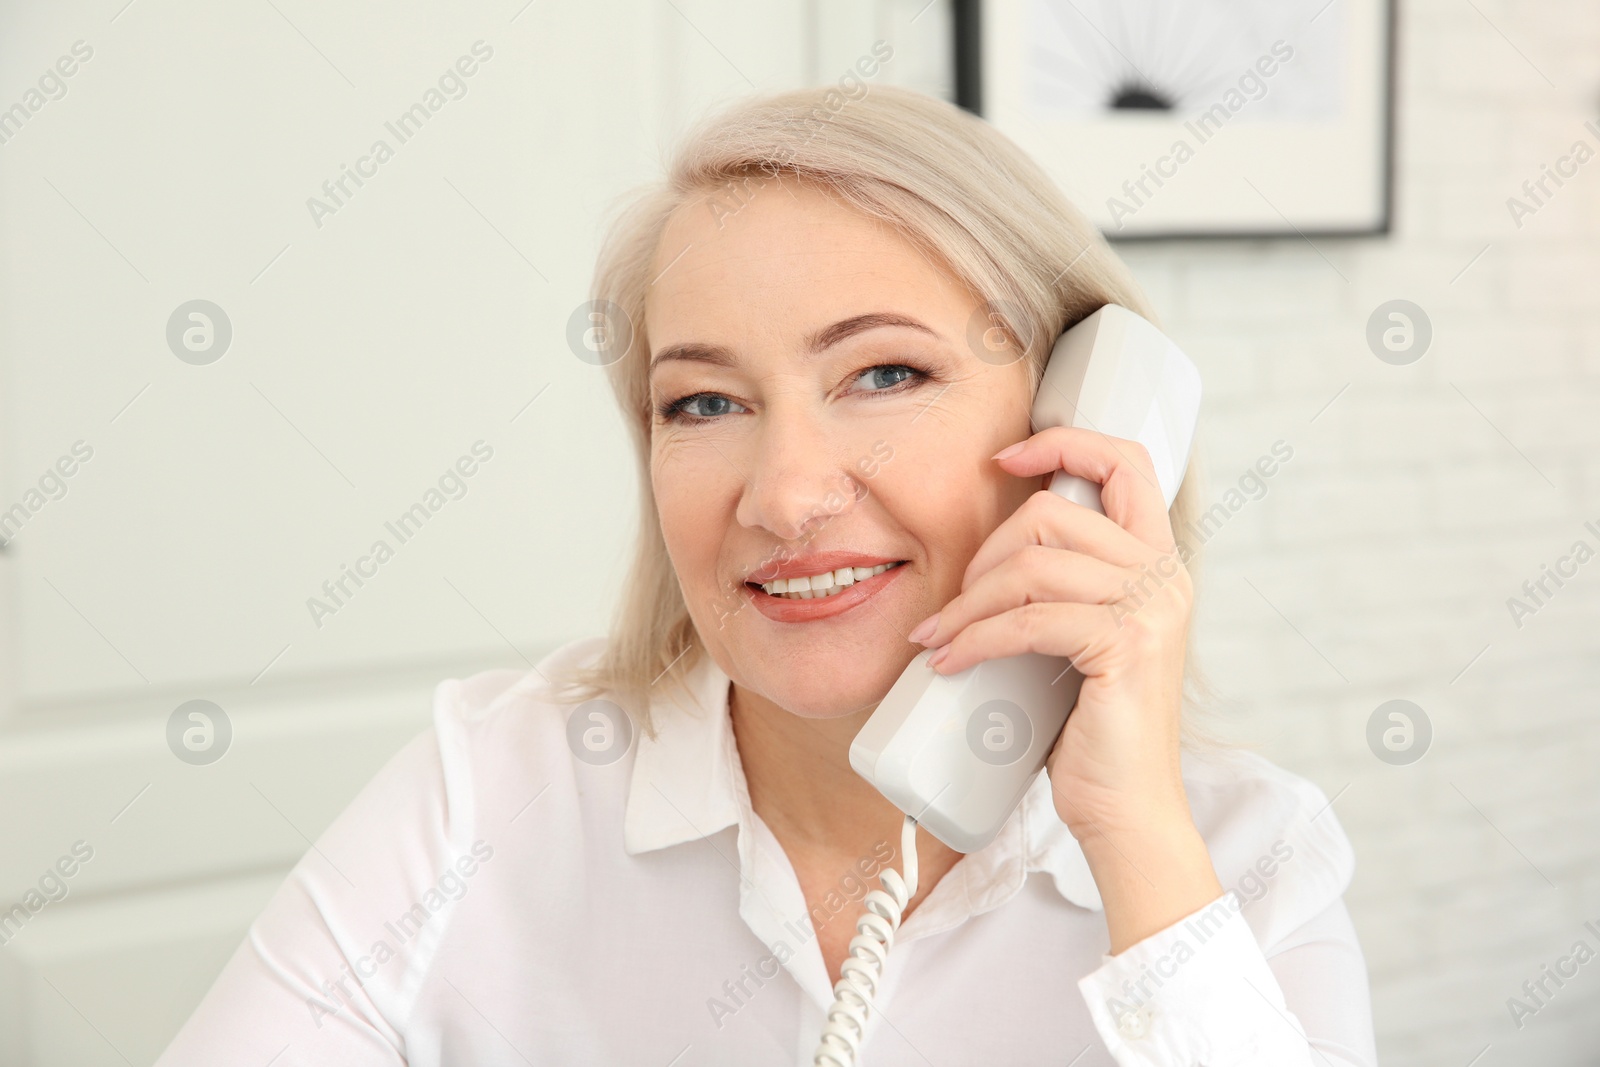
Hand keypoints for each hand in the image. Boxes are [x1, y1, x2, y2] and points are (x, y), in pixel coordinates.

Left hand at [907, 426, 1221, 950]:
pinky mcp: (1125, 647)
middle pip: (1050, 515)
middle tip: (954, 608)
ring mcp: (1150, 609)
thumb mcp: (1083, 640)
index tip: (1003, 458)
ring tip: (938, 639)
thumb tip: (992, 556)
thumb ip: (1064, 588)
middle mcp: (1164, 576)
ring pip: (1031, 566)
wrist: (1126, 810)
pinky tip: (951, 662)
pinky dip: (976, 639)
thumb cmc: (1094, 730)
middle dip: (983, 557)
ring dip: (967, 604)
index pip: (1126, 461)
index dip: (1063, 442)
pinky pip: (1028, 620)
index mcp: (1159, 563)